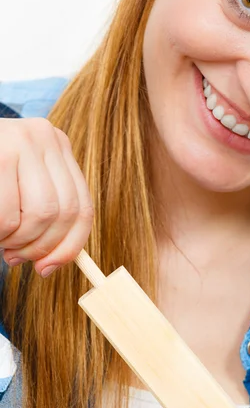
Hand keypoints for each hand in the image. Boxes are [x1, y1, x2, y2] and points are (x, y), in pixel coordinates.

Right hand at [0, 118, 92, 276]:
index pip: (83, 207)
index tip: (48, 268)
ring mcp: (25, 142)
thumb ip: (44, 213)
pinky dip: (0, 233)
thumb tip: (54, 263)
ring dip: (18, 240)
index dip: (70, 246)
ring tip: (1, 240)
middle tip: (15, 257)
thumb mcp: (19, 183)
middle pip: (66, 213)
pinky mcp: (1, 153)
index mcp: (58, 147)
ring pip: (42, 214)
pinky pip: (9, 215)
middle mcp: (48, 139)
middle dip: (41, 246)